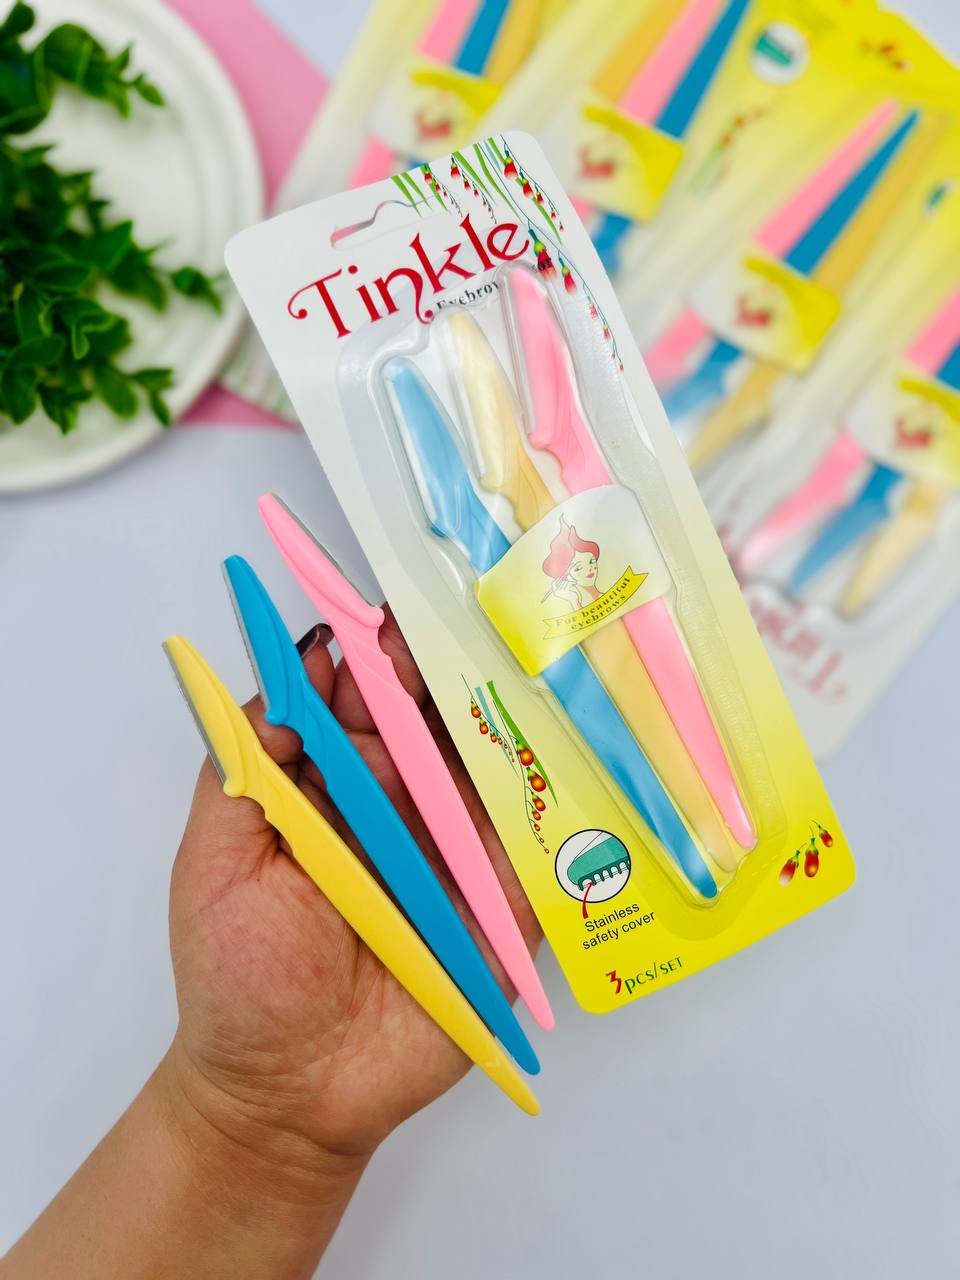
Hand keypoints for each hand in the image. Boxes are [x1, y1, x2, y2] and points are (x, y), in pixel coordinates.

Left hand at [165, 611, 541, 1169]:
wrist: (292, 1097)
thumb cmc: (240, 981)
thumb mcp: (217, 864)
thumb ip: (242, 772)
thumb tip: (285, 682)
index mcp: (330, 795)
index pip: (355, 708)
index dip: (366, 661)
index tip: (375, 617)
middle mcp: (398, 813)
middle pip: (427, 726)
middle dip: (437, 675)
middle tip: (446, 626)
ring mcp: (454, 856)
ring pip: (485, 770)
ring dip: (497, 717)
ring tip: (510, 664)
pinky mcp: (503, 907)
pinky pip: (534, 845)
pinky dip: (551, 798)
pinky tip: (565, 749)